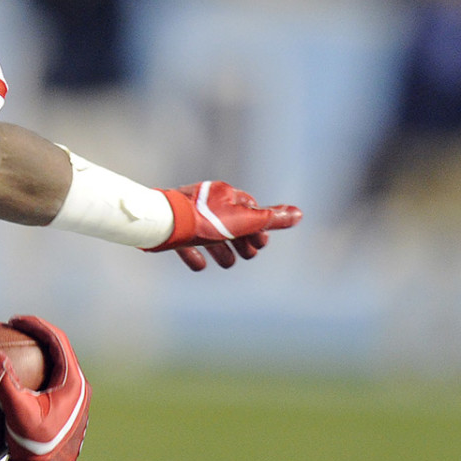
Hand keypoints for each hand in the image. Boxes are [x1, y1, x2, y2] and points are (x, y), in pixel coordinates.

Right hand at [0, 316, 89, 460]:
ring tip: (13, 345)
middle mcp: (78, 388)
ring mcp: (73, 399)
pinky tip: (16, 374)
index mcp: (74, 383)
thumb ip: (5, 381)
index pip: (58, 341)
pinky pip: (50, 378)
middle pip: (58, 349)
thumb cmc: (35, 445)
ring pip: (55, 364)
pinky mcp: (64, 408)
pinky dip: (35, 368)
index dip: (36, 325)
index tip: (14, 319)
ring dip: (36, 351)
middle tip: (12, 327)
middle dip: (35, 335)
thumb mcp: (18, 411)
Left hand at [148, 181, 301, 270]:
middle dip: (242, 241)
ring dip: (222, 250)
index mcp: (224, 195)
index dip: (258, 228)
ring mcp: (186, 215)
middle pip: (230, 223)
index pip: (249, 209)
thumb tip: (298, 214)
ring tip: (227, 264)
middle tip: (248, 255)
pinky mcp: (170, 229)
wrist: (162, 224)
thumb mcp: (242, 222)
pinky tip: (200, 265)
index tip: (261, 243)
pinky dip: (194, 254)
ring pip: (209, 234)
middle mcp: (206, 201)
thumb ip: (269, 219)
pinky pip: (184, 242)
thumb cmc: (204, 222)